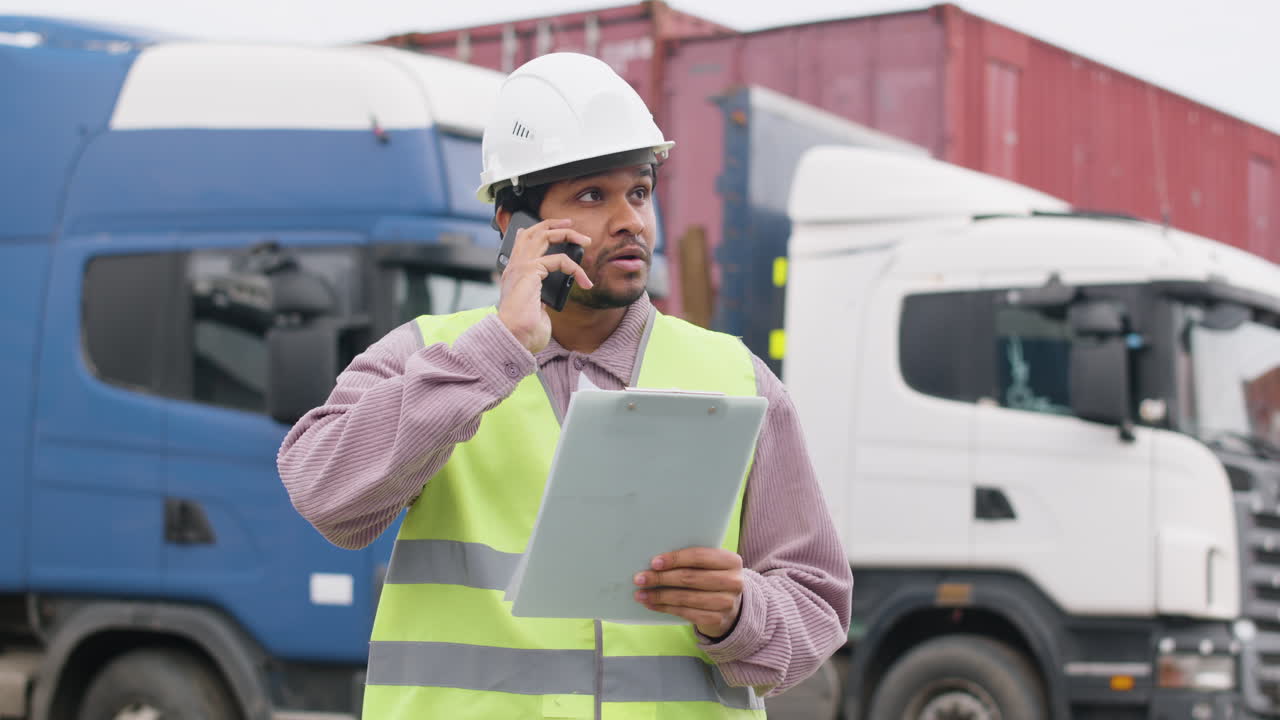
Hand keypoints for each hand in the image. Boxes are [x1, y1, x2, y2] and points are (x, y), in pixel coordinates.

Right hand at [497, 218, 592, 352]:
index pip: (522, 242)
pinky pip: (560, 260)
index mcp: (513, 274)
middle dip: (553, 225)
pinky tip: (585, 282)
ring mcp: (520, 267)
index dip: (537, 231)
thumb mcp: (535, 308)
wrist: (513, 338)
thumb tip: (549, 295)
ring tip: (584, 240)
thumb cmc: (523, 331)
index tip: (556, 230)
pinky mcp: (529, 271)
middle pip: (532, 232)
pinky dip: (576, 269)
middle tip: (571, 225)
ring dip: (566, 234)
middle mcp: (514, 267)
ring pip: (543, 235)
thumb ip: (541, 296)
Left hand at [633, 547, 743, 637]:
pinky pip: (685, 613)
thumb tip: (655, 561)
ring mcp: (726, 603)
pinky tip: (651, 604)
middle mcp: (733, 582)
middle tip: (640, 578)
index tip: (654, 562)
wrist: (730, 605)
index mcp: (731, 561)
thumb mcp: (710, 564)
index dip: (675, 559)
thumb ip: (691, 559)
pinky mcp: (716, 620)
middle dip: (661, 578)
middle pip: (690, 578)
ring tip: (640, 594)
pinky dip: (665, 608)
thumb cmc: (712, 577)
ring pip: (685, 598)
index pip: (699, 557)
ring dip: (659, 596)